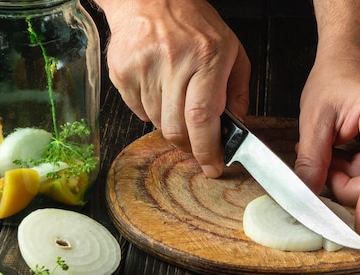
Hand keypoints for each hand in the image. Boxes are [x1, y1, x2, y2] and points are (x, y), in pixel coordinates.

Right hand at [101, 0, 250, 177]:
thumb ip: (237, 92)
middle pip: (176, 128)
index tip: (213, 166)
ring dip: (172, 124)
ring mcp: (143, 68)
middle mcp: (173, 63)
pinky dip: (152, 111)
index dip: (207, 148)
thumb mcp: (232, 51)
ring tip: (178, 99)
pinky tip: (160, 89)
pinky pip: (138, 112)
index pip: (202, 117)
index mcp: (206, 58)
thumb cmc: (195, 24)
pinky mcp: (122, 72)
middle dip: (189, 146)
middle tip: (198, 145)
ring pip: (158, 123)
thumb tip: (236, 127)